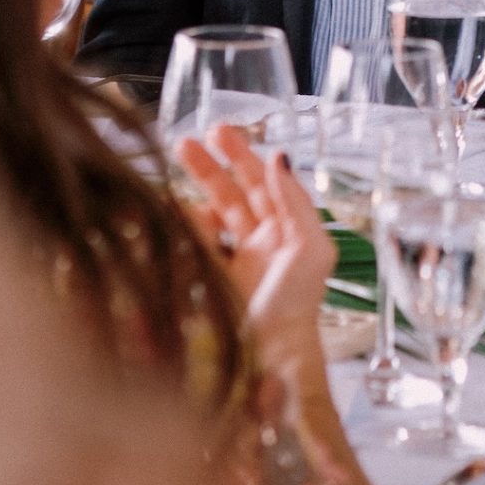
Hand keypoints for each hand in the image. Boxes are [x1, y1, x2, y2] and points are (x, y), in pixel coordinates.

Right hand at [176, 124, 335, 358]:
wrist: (272, 352)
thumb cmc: (298, 302)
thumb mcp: (312, 247)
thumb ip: (296, 201)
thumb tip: (279, 158)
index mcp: (289, 228)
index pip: (264, 182)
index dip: (243, 156)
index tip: (220, 132)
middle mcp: (263, 239)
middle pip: (235, 192)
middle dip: (212, 165)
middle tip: (186, 141)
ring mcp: (236, 258)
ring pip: (213, 213)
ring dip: (196, 188)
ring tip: (176, 162)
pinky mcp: (213, 278)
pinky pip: (197, 242)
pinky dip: (185, 221)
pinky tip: (172, 205)